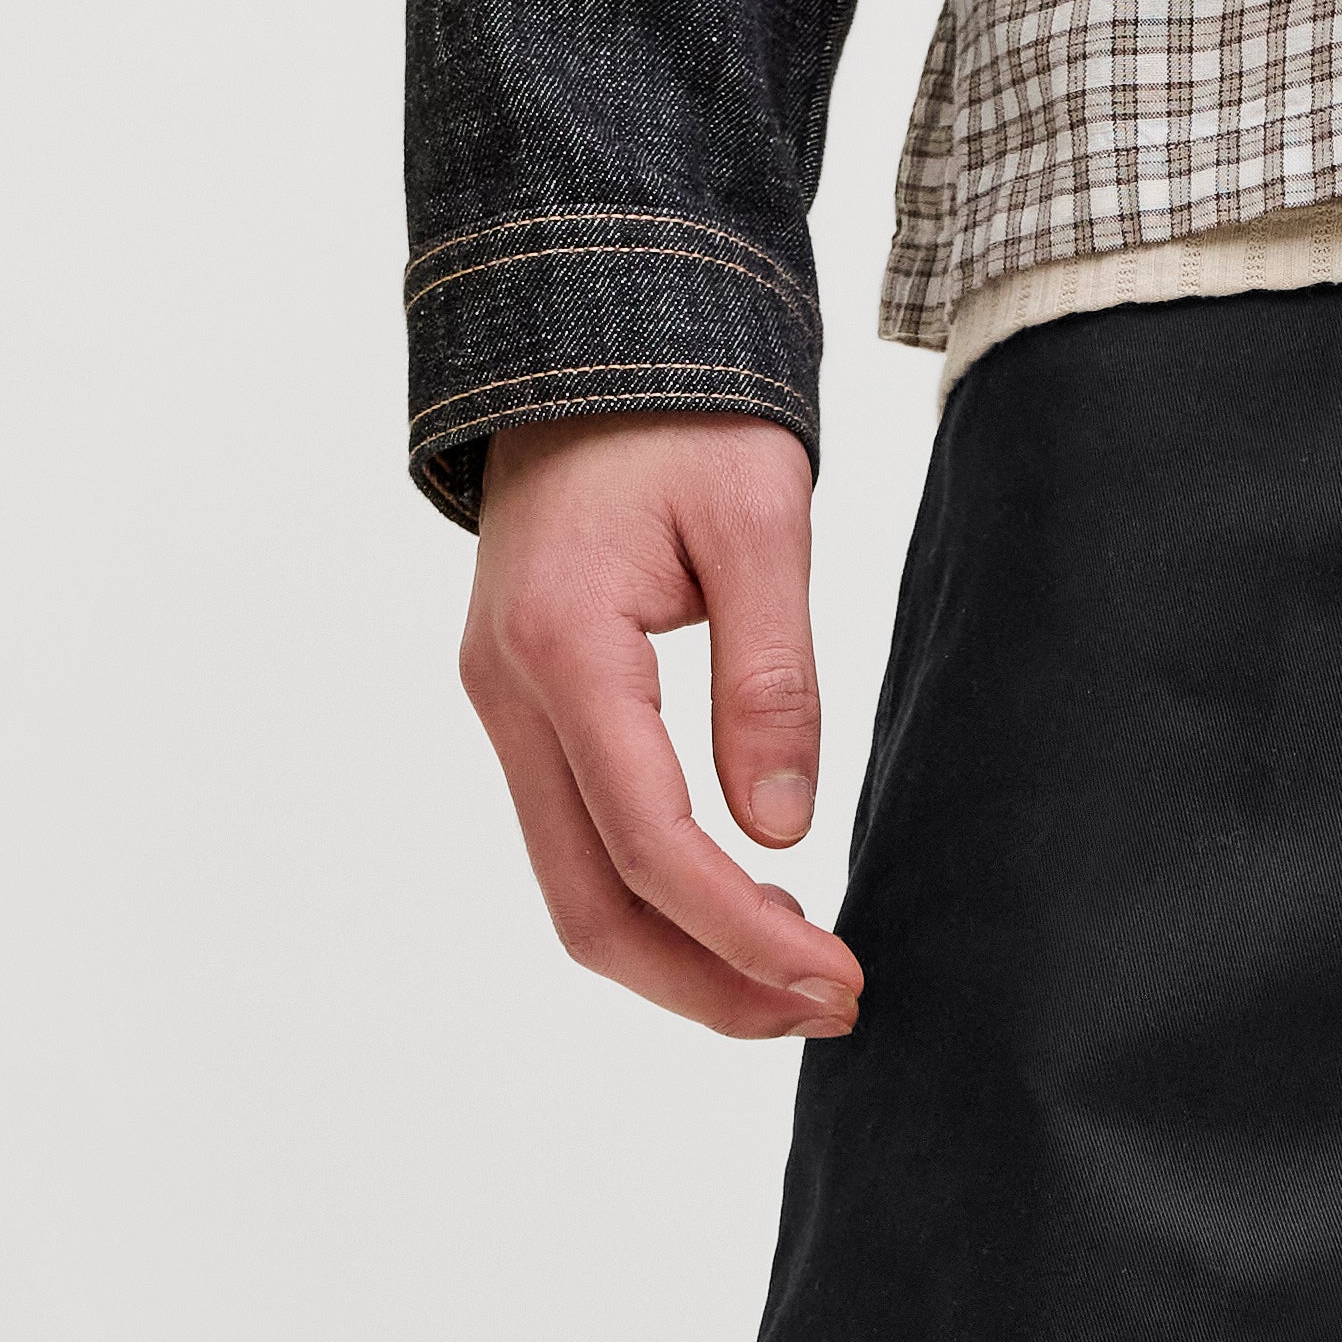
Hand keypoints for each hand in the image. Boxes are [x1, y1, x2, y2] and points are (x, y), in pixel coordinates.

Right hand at [457, 415, 864, 1042]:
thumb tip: (782, 833)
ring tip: (800, 980)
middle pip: (590, 907)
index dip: (743, 937)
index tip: (836, 978)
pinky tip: (748, 912)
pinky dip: (659, 904)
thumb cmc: (681, 410)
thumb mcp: (760, 520)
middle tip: (830, 1008)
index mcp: (564, 647)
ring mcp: (504, 707)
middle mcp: (509, 694)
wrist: (587, 334)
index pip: (650, 846)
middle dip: (709, 984)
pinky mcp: (526, 711)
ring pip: (575, 892)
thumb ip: (772, 679)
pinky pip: (578, 844)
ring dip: (684, 960)